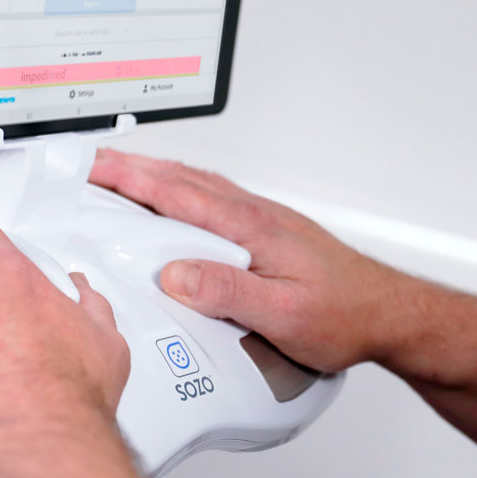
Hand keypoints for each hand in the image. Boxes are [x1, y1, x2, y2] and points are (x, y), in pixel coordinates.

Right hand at [89, 149, 414, 372]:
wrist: (388, 313)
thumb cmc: (345, 315)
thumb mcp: (283, 315)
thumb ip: (227, 292)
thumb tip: (175, 275)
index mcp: (251, 228)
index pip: (178, 194)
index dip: (130, 179)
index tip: (92, 167)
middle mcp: (255, 215)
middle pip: (182, 178)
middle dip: (132, 166)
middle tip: (88, 162)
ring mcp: (262, 219)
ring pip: (197, 185)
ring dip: (154, 174)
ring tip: (117, 172)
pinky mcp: (268, 231)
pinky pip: (213, 199)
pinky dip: (181, 189)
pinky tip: (173, 200)